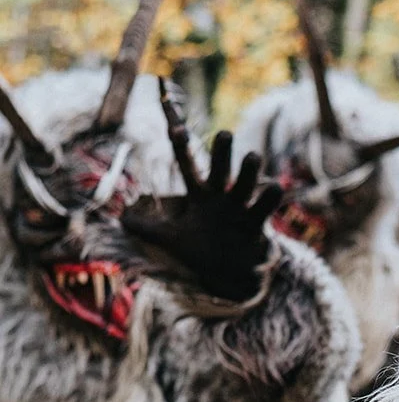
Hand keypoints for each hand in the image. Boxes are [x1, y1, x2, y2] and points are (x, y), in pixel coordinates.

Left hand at [122, 79, 282, 302]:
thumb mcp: (171, 240)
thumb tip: (119, 219)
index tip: (175, 127)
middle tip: (224, 134)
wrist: (230, 274)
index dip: (181, 146)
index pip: (187, 164)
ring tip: (253, 157)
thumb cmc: (201, 252)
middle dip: (223, 151)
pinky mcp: (256, 226)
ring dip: (250, 172)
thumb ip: (147, 229)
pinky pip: (264, 209)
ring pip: (247, 184)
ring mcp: (240, 209)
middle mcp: (221, 196)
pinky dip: (270, 199)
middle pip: (221, 168)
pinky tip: (275, 188)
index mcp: (199, 195)